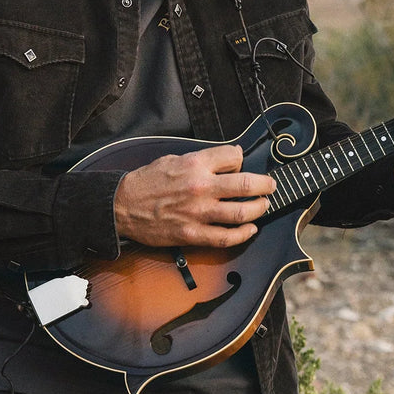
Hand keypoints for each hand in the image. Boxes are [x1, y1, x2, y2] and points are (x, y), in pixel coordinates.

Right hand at [114, 144, 275, 248]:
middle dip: (265, 185)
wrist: (123, 206)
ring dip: (259, 209)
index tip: (242, 164)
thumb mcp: (174, 158)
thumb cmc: (147, 182)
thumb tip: (230, 157)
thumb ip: (203, 158)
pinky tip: (250, 229)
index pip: (234, 156)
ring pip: (242, 212)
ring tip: (263, 206)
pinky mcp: (193, 234)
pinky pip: (226, 237)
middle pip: (247, 184)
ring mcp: (198, 213)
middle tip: (270, 185)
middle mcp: (201, 187)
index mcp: (195, 164)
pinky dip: (243, 234)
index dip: (242, 159)